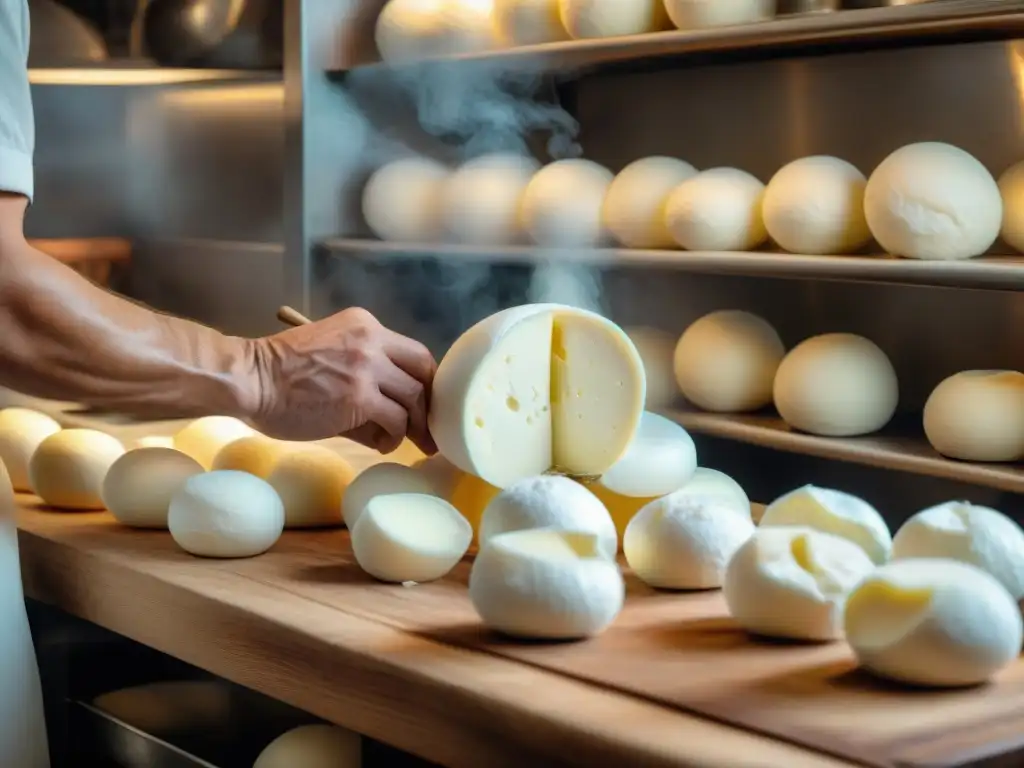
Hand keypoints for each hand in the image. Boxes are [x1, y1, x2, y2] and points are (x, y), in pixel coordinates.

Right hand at [248, 307, 436, 454]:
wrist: (249, 379)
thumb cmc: (279, 374)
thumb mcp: (330, 355)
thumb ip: (364, 375)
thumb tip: (392, 414)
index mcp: (364, 325)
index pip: (413, 352)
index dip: (423, 380)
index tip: (422, 402)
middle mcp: (372, 339)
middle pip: (423, 371)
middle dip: (429, 402)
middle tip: (428, 428)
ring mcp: (368, 367)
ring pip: (413, 397)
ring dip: (413, 425)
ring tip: (402, 440)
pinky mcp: (360, 397)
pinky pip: (396, 420)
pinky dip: (394, 437)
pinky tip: (383, 444)